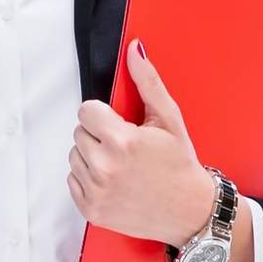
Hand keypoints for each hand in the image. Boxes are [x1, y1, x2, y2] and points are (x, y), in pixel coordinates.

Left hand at [70, 45, 213, 246]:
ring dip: (91, 157)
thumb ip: (147, 82)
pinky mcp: (91, 211)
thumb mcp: (170, 120)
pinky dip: (88, 180)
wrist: (189, 213)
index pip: (86, 111)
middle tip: (124, 148)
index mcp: (122, 141)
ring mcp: (96, 192)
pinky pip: (73, 181)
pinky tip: (113, 182)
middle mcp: (105, 168)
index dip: (103, 116)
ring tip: (120, 165)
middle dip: (98, 136)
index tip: (119, 125)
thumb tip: (134, 49)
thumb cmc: (180, 165)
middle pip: (78, 133)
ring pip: (74, 156)